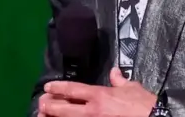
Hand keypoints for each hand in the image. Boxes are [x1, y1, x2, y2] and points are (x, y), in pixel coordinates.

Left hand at [37, 67, 156, 116]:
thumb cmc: (143, 105)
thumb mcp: (132, 88)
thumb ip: (120, 81)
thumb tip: (115, 73)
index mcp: (100, 95)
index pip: (74, 89)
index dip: (59, 87)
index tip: (48, 87)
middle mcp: (92, 110)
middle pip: (64, 108)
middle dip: (50, 105)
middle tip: (41, 104)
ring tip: (43, 116)